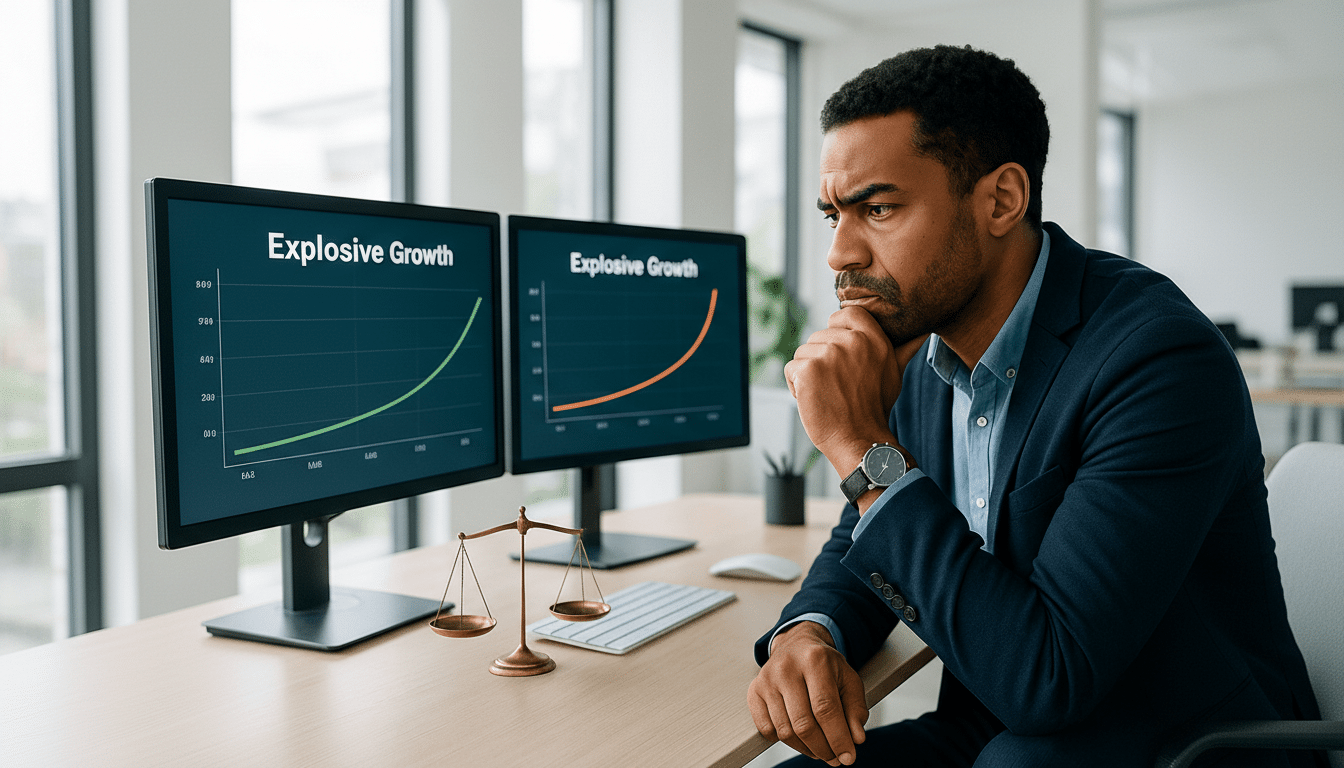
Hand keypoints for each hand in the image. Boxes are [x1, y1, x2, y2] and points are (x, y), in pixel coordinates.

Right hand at [748, 622, 868, 765]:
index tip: (847, 757)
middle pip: (804, 724)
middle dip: (823, 749)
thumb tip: (855, 738)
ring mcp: (767, 680)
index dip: (838, 738)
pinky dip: (783, 740)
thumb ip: (856, 709)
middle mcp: (787, 668)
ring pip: (785, 731)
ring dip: (805, 749)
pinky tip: (798, 736)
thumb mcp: (848, 679)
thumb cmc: (824, 664)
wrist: (796, 644)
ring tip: (819, 749)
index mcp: (815, 660)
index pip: (826, 709)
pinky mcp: (754, 691)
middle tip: (834, 758)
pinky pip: (767, 729)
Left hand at [784, 307, 926, 479]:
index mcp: (873, 338)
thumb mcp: (894, 373)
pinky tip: (815, 400)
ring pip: (803, 352)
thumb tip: (923, 332)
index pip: (846, 313)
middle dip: (821, 360)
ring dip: (808, 374)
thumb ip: (903, 349)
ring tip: (828, 393)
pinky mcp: (808, 369)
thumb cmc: (875, 407)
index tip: (839, 354)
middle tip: (838, 385)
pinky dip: (796, 387)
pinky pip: (791, 370)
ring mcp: (829, 354)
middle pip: (819, 336)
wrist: (860, 440)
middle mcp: (852, 341)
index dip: (837, 329)